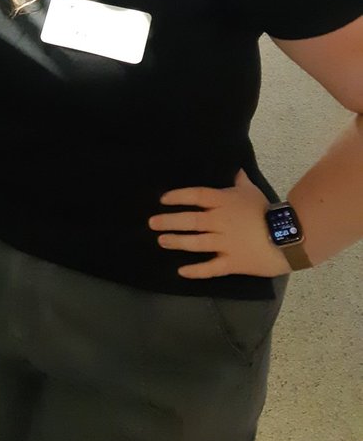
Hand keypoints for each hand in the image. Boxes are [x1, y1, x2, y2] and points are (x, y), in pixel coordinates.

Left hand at [148, 169, 289, 279]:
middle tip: (152, 223)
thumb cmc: (268, 211)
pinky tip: (181, 271)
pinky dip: (195, 270)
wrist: (288, 237)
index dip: (177, 197)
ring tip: (161, 241)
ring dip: (176, 241)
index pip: (195, 195)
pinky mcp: (231, 262)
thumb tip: (236, 169)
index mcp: (223, 202)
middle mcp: (219, 221)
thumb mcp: (252, 191)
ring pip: (195, 243)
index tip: (163, 200)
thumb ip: (240, 180)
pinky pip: (210, 268)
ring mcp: (224, 243)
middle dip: (169, 221)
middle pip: (189, 220)